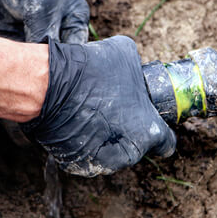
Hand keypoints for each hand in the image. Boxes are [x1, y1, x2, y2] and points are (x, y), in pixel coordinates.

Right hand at [22, 36, 175, 176]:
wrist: (49, 86)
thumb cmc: (92, 72)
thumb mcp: (126, 53)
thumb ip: (137, 68)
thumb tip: (134, 68)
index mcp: (148, 132)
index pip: (166, 143)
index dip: (159, 128)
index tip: (150, 118)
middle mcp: (127, 154)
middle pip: (137, 146)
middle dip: (130, 130)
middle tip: (116, 109)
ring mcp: (100, 163)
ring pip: (111, 153)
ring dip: (107, 138)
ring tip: (93, 113)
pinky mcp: (75, 164)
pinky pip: (86, 154)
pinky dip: (84, 141)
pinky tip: (77, 120)